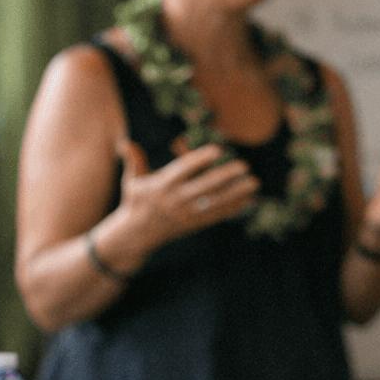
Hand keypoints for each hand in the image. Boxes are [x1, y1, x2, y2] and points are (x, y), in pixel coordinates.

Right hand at [116, 139, 259, 248]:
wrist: (136, 235)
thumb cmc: (135, 202)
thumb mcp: (131, 181)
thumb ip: (133, 160)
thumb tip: (125, 143)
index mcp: (162, 185)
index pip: (183, 169)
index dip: (200, 160)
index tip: (217, 150)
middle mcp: (176, 200)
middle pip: (205, 187)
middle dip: (226, 176)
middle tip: (245, 166)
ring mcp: (187, 214)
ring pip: (215, 202)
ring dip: (237, 193)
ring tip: (254, 183)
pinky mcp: (194, 224)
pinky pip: (217, 216)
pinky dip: (234, 209)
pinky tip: (249, 200)